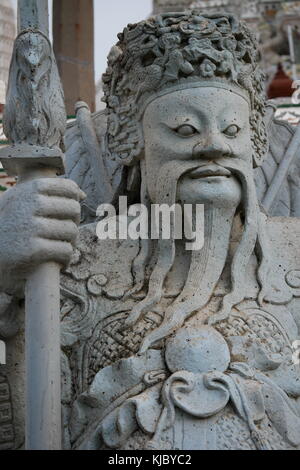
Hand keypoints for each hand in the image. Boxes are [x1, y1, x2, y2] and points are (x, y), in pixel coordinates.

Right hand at [0, 178, 84, 293]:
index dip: (73, 202)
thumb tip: (83, 195)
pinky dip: (65, 259)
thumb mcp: (19, 199)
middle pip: (74, 210)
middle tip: (64, 236)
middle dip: (73, 224)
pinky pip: (65, 251)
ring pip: (72, 231)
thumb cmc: (6, 222)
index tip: (66, 215)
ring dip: (70, 243)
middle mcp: (33, 204)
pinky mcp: (33, 249)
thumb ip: (49, 193)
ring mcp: (33, 227)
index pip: (70, 188)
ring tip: (60, 249)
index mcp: (32, 188)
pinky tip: (59, 262)